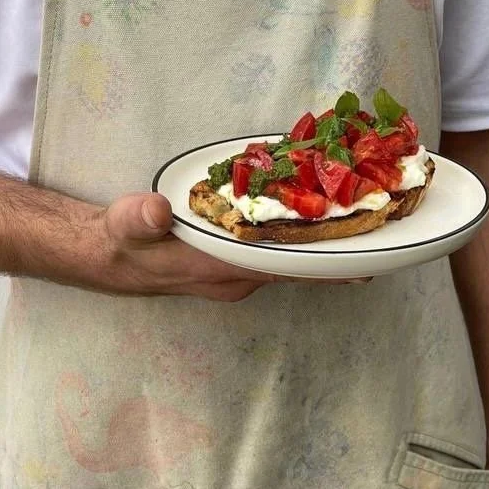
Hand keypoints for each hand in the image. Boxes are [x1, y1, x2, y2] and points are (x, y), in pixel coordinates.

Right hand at [96, 192, 353, 299]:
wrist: (114, 259)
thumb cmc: (123, 242)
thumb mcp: (125, 227)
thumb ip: (139, 219)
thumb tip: (156, 211)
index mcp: (217, 268)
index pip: (279, 268)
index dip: (319, 266)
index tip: (360, 263)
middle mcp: (235, 277)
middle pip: (294, 269)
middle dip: (331, 258)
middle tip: (375, 241)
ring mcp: (236, 274)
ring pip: (287, 264)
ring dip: (318, 252)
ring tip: (356, 235)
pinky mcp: (233, 264)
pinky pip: (274, 257)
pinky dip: (297, 245)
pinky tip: (313, 229)